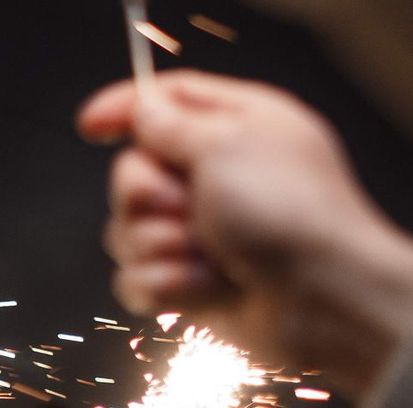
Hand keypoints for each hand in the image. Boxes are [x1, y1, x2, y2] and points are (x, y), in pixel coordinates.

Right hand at [76, 71, 412, 396]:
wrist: (322, 300)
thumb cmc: (290, 216)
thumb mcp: (229, 146)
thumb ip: (175, 126)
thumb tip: (145, 111)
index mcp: (236, 128)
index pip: (167, 102)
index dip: (125, 109)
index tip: (90, 126)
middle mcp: (216, 178)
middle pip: (132, 173)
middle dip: (146, 197)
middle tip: (187, 207)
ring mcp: (201, 233)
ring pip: (127, 234)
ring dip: (161, 247)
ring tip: (209, 256)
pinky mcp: (190, 283)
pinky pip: (137, 281)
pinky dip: (168, 287)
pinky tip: (211, 289)